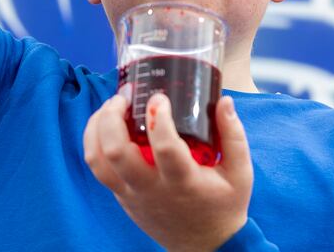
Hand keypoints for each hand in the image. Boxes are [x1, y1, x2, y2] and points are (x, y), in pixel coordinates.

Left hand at [83, 93, 252, 251]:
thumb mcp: (240, 172)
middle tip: (124, 97)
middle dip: (113, 118)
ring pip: (99, 161)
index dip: (159, 118)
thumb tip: (224, 100)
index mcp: (184, 182)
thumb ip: (234, 135)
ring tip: (110, 107)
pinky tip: (104, 125)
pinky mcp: (122, 197)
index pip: (165, 148)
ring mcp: (132, 195)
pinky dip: (93, 142)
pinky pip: (97, 169)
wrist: (205, 246)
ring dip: (97, 128)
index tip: (160, 97)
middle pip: (117, 152)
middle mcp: (152, 189)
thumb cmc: (223, 205)